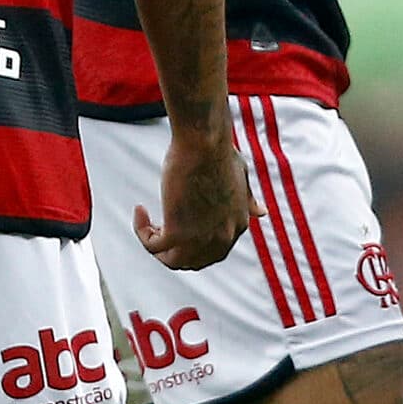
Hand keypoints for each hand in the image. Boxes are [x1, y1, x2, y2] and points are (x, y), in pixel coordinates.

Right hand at [138, 120, 251, 270]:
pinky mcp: (177, 232)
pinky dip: (142, 232)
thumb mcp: (242, 177)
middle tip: (160, 229)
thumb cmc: (220, 152)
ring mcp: (201, 238)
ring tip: (147, 224)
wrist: (204, 142)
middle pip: (194, 261)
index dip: (194, 242)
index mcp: (238, 224)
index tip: (178, 222)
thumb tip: (262, 212)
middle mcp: (223, 237)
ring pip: (172, 260)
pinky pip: (153, 245)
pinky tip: (140, 211)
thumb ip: (249, 199)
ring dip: (156, 246)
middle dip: (175, 249)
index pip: (215, 251)